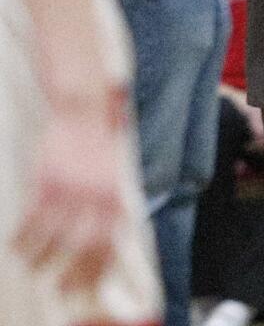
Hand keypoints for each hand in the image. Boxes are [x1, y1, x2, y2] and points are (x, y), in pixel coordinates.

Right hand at [13, 100, 123, 292]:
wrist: (84, 110)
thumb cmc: (99, 146)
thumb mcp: (114, 176)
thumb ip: (110, 207)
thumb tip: (109, 238)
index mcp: (114, 198)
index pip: (107, 246)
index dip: (95, 271)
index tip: (83, 287)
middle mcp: (94, 198)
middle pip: (80, 248)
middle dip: (69, 273)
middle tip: (59, 287)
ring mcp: (69, 191)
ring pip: (50, 239)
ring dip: (39, 259)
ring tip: (32, 266)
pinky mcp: (47, 181)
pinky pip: (31, 220)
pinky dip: (22, 239)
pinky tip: (15, 247)